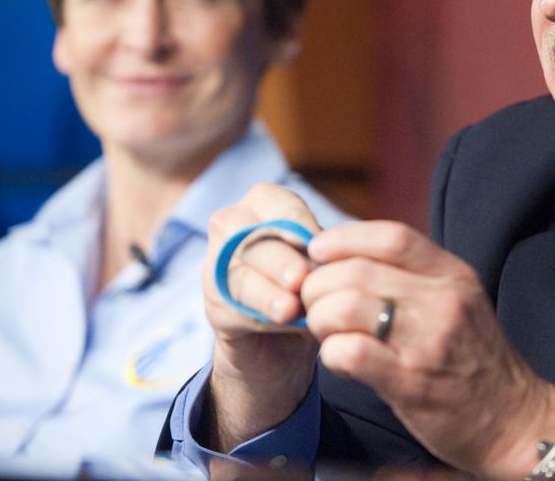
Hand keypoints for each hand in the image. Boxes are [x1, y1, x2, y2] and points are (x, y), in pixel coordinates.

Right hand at [202, 183, 322, 450]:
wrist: (286, 354)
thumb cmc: (314, 299)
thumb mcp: (324, 267)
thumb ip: (323, 250)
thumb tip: (339, 248)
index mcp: (263, 211)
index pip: (276, 200)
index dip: (297, 220)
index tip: (322, 246)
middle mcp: (233, 235)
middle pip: (249, 231)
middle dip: (278, 253)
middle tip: (303, 277)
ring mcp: (217, 270)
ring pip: (235, 267)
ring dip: (265, 284)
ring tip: (292, 304)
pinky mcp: (215, 306)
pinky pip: (231, 304)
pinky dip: (258, 313)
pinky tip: (282, 322)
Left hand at [302, 222, 554, 479]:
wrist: (514, 418)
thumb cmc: (475, 359)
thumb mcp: (458, 300)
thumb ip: (413, 277)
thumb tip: (348, 258)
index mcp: (453, 275)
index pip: (392, 236)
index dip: (345, 238)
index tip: (320, 250)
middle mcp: (443, 301)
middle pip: (357, 271)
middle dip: (319, 285)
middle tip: (314, 303)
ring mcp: (428, 342)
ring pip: (345, 307)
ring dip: (321, 319)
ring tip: (328, 332)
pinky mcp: (412, 383)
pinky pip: (350, 353)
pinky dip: (332, 353)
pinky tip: (340, 358)